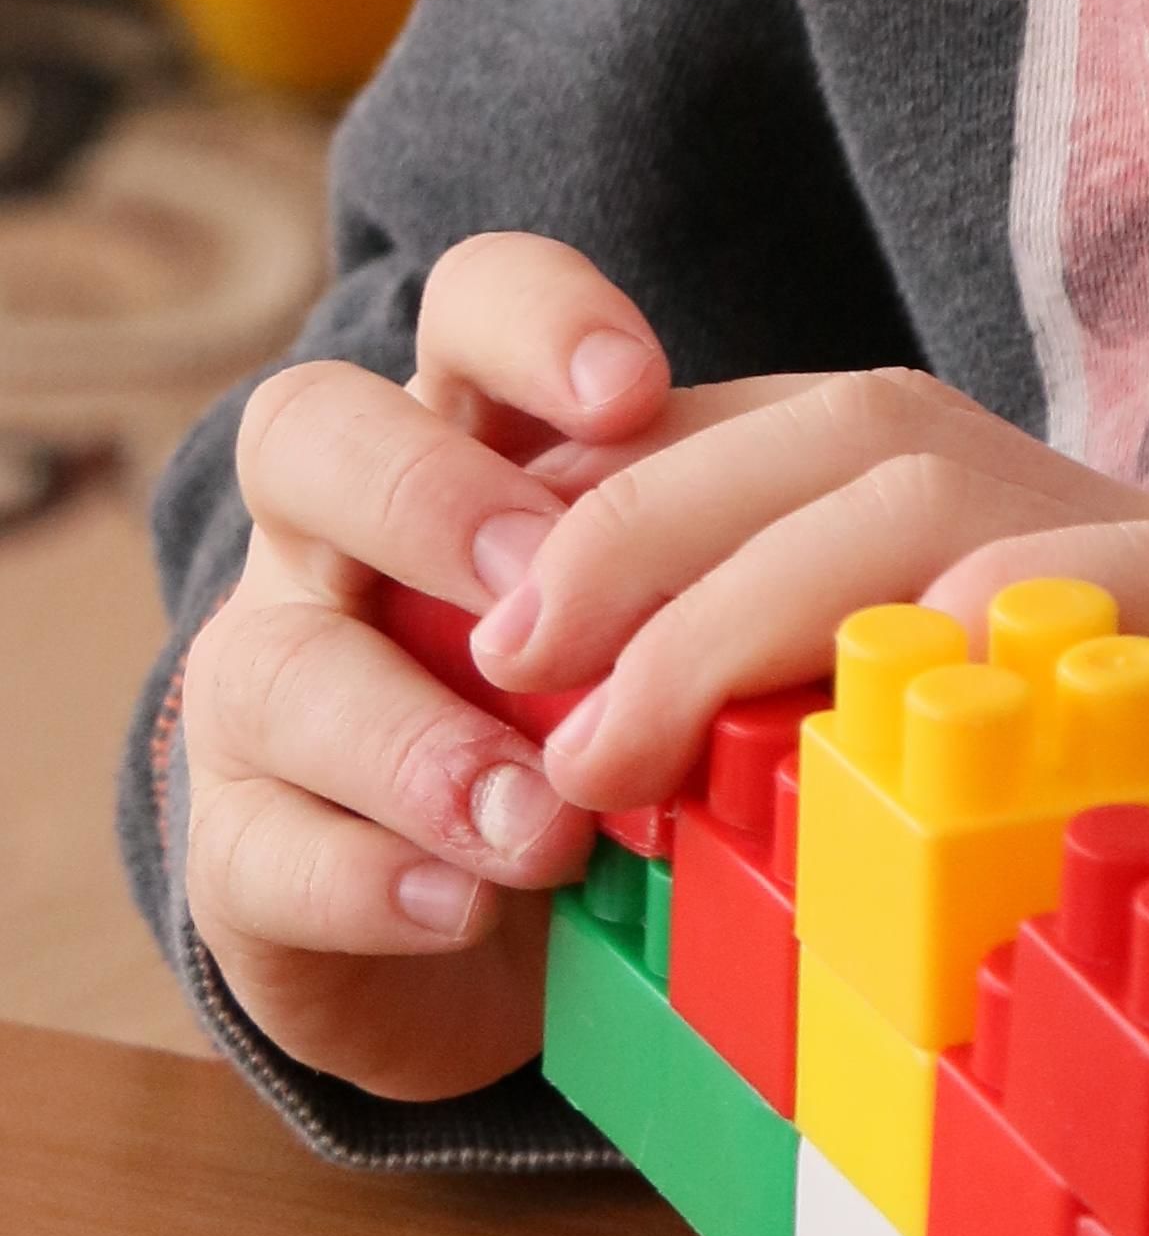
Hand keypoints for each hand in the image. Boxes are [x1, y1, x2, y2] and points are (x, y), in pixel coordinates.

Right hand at [182, 233, 678, 1099]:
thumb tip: (828, 569)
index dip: (540, 322)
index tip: (639, 389)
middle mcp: (332, 533)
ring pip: (273, 666)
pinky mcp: (232, 849)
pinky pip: (257, 845)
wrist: (502, 931)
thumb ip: (708, 566)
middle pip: (307, 433)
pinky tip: (465, 903)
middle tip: (541, 587)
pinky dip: (370, 878)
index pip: (469, 304)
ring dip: (418, 743)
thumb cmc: (604, 719)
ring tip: (546, 820)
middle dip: (428, 500)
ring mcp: (261, 685)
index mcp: (458, 436)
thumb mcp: (666, 620)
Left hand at [473, 334, 1148, 1207]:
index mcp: (1069, 576)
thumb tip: (721, 889)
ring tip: (596, 738)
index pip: (817, 457)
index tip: (496, 614)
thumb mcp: (1112, 867)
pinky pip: (1109, 590)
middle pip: (846, 430)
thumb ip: (950, 829)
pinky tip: (873, 692)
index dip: (635, 496)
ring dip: (725, 598)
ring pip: (927, 494)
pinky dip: (980, 623)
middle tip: (501, 660)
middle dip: (636, 525)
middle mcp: (1121, 542)